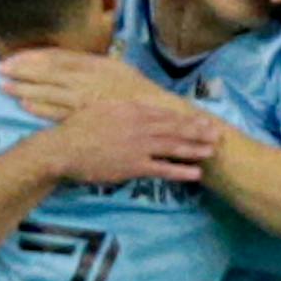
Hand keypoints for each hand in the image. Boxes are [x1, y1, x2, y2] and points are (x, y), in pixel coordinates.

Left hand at [0, 48, 177, 121]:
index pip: (56, 56)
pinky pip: (60, 112)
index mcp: (94, 63)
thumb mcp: (115, 69)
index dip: (32, 57)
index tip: (13, 58)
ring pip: (49, 91)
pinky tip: (25, 106)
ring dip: (25, 89)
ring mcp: (87, 98)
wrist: (160, 115)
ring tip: (5, 87)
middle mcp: (89, 78)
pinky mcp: (87, 117)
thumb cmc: (137, 93)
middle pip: (47, 72)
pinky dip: (41, 108)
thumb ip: (89, 65)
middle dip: (21, 71)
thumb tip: (65, 62)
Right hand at [40, 99, 220, 184]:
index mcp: (131, 109)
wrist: (63, 148)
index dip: (185, 117)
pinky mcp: (134, 166)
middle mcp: (140, 125)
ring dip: (195, 148)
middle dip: (198, 130)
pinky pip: (163, 169)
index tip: (201, 118)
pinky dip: (181, 171)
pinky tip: (195, 173)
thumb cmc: (76, 129)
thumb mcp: (100, 108)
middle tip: (217, 133)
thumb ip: (120, 107)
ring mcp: (138, 146)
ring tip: (212, 151)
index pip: (165, 113)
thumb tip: (132, 107)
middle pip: (175, 127)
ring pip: (174, 146)